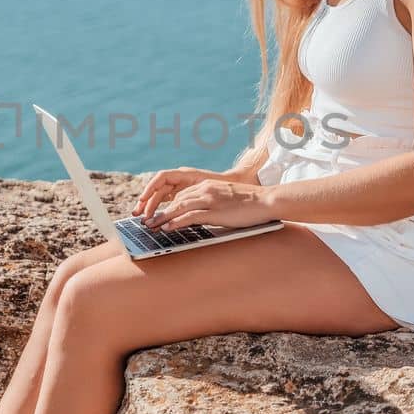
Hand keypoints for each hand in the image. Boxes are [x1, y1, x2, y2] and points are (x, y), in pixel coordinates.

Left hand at [131, 169, 276, 231]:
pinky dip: (175, 222)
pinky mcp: (214, 210)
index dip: (167, 205)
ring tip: (150, 227)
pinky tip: (167, 227)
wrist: (266, 201)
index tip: (156, 214)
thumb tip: (199, 217)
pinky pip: (189, 216)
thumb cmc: (250, 205)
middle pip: (175, 199)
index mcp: (207, 185)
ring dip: (162, 217)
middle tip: (147, 221)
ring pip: (178, 207)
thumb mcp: (226, 201)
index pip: (181, 194)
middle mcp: (205, 189)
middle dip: (159, 211)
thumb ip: (211, 205)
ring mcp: (209, 199)